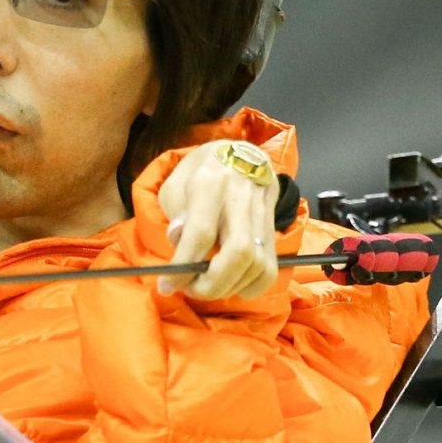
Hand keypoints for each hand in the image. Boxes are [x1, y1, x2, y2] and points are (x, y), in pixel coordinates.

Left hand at [156, 141, 279, 299]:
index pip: (201, 232)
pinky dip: (253, 285)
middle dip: (213, 283)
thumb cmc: (198, 173)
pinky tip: (233, 285)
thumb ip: (174, 213)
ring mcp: (263, 210)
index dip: (183, 267)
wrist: (237, 153)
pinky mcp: (274, 223)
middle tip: (191, 289)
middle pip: (239, 252)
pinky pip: (271, 265)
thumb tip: (177, 239)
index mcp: (210, 181)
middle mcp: (241, 195)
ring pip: (258, 262)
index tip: (167, 286)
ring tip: (208, 286)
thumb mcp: (174, 185)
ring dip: (230, 287)